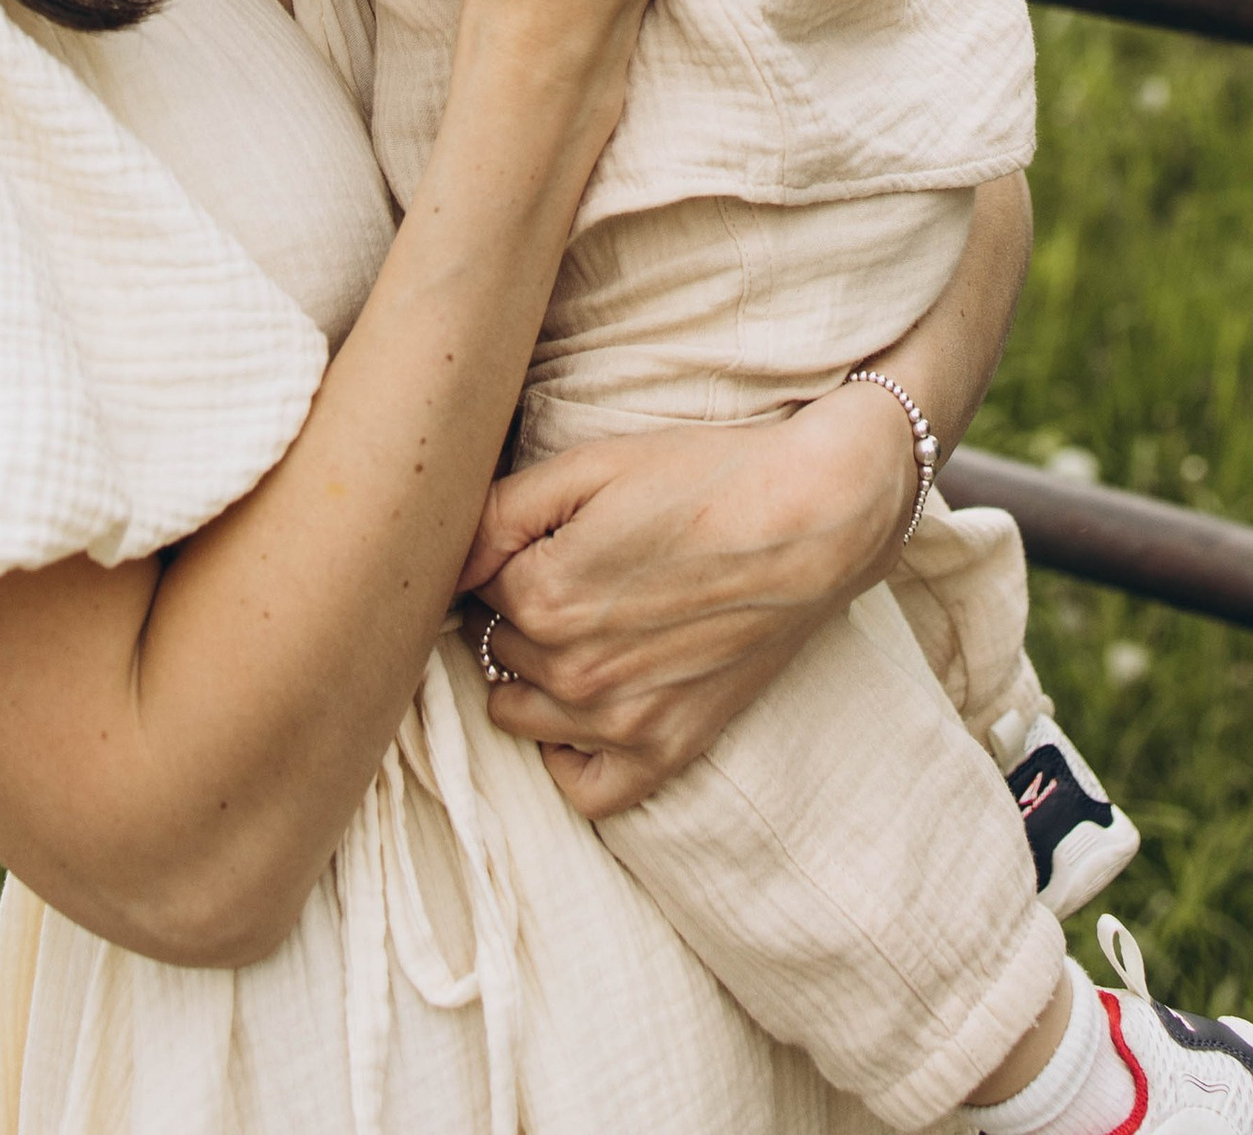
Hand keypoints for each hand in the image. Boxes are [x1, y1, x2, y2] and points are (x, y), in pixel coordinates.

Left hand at [456, 394, 917, 815]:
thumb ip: (498, 512)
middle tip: (571, 569)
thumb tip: (438, 560)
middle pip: (493, 649)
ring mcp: (619, 723)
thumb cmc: (703, 476)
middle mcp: (571, 673)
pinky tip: (587, 706)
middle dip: (513, 612)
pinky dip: (571, 753)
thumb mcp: (591, 465)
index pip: (472, 588)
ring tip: (581, 626)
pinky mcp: (666, 752)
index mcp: (541, 596)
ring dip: (532, 675)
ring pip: (518, 715)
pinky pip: (584, 787)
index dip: (502, 555)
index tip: (541, 534)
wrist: (813, 519)